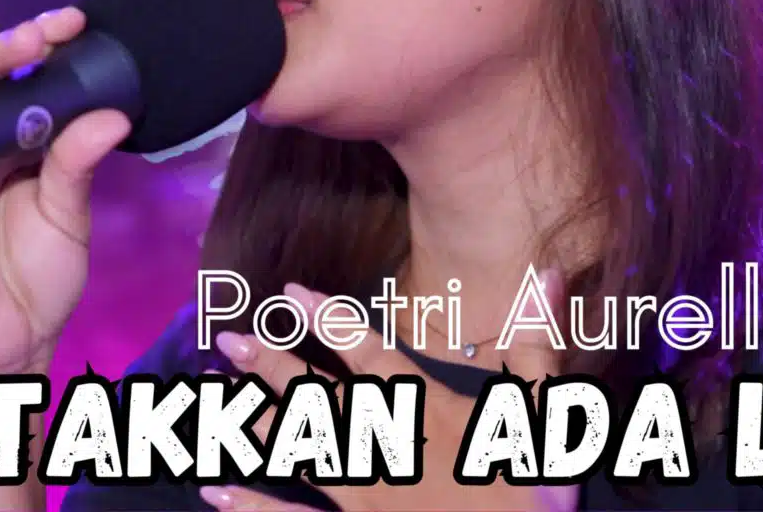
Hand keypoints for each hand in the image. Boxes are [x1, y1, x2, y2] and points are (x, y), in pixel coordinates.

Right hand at [0, 9, 130, 374]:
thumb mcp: (65, 216)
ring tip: (26, 46)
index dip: (41, 55)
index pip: (22, 88)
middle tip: (51, 30)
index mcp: (15, 149)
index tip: (74, 26)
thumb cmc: (37, 280)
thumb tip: (114, 116)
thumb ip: (77, 164)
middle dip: (13, 50)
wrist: (5, 345)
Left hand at [200, 278, 578, 511]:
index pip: (373, 356)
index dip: (331, 322)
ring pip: (302, 454)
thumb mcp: (544, 417)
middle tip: (228, 339)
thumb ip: (537, 347)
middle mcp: (389, 451)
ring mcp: (368, 500)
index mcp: (430, 414)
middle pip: (322, 400)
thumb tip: (547, 274)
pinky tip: (216, 496)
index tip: (292, 293)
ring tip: (215, 392)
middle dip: (275, 367)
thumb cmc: (538, 494)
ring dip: (256, 421)